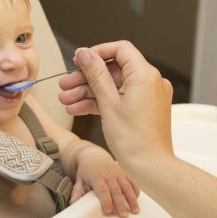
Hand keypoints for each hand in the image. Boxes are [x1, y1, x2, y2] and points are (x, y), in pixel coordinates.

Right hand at [58, 41, 173, 169]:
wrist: (150, 167)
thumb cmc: (134, 140)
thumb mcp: (108, 103)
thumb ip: (96, 74)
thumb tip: (85, 54)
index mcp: (145, 75)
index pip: (120, 50)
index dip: (97, 52)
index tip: (79, 60)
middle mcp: (150, 82)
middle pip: (113, 70)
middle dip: (86, 78)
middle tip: (66, 85)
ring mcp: (147, 96)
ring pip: (113, 86)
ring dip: (88, 92)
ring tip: (66, 101)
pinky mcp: (143, 109)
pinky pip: (119, 99)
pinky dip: (100, 102)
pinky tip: (78, 109)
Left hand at [70, 146, 139, 217]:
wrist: (93, 155)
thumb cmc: (86, 170)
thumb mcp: (79, 179)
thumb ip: (77, 192)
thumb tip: (72, 204)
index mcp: (97, 176)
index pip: (102, 190)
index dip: (106, 200)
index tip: (108, 211)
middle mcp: (109, 174)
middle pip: (116, 190)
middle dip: (120, 204)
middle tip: (124, 216)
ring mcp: (118, 173)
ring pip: (126, 187)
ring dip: (132, 199)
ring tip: (135, 211)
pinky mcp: (123, 173)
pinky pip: (131, 182)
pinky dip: (135, 190)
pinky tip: (137, 200)